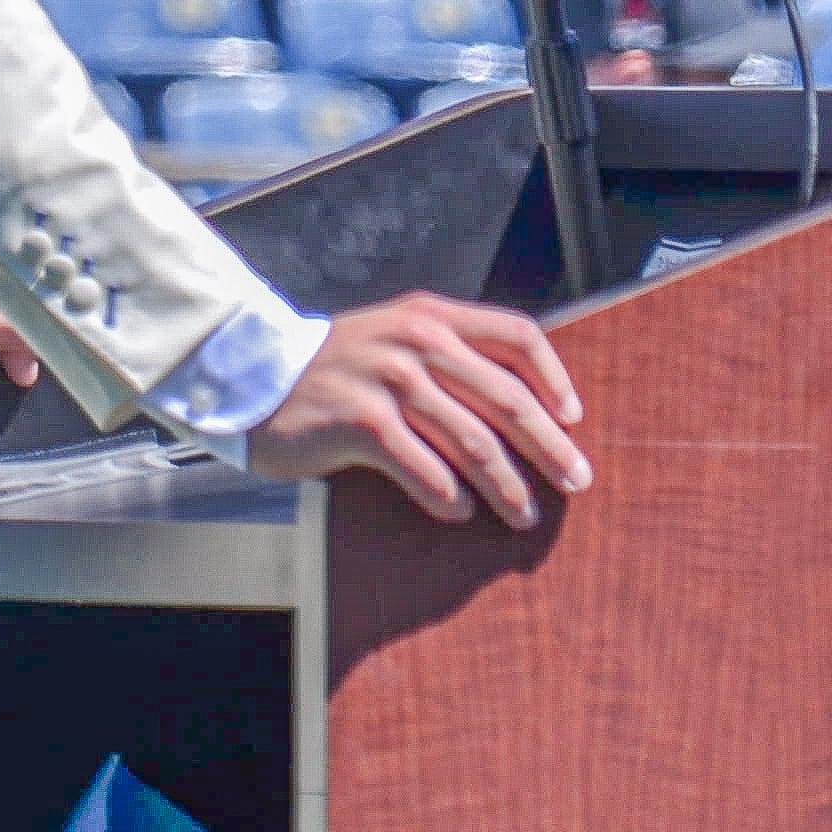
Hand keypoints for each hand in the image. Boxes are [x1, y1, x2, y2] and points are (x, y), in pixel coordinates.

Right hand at [243, 293, 591, 528]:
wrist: (254, 375)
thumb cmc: (338, 367)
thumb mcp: (394, 337)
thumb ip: (448, 356)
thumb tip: (521, 408)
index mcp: (431, 315)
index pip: (517, 334)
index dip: (555, 378)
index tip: (574, 419)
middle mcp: (415, 341)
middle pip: (507, 399)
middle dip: (549, 447)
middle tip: (576, 482)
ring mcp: (387, 381)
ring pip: (472, 443)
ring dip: (507, 487)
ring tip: (524, 515)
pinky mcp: (360, 423)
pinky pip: (424, 471)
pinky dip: (449, 499)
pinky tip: (460, 513)